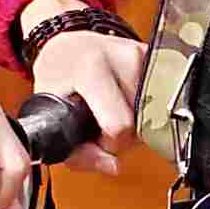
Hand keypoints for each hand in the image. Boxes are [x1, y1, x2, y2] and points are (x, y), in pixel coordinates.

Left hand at [20, 0, 143, 173]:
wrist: (68, 41)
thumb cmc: (58, 76)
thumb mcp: (51, 113)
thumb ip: (77, 151)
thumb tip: (114, 167)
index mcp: (91, 68)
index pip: (120, 126)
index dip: (109, 143)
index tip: (96, 135)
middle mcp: (123, 56)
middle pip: (140, 123)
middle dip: (124, 135)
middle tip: (102, 123)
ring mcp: (143, 54)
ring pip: (153, 114)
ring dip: (135, 122)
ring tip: (112, 109)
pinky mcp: (156, 57)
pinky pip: (157, 99)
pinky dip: (143, 108)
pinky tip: (125, 99)